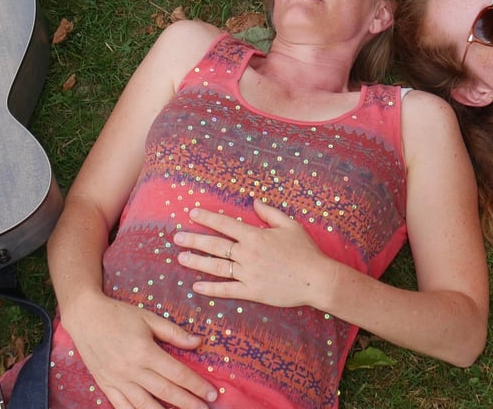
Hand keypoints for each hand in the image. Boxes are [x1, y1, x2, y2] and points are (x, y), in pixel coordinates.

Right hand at [61, 291, 217, 408]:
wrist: (86, 317)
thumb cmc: (120, 315)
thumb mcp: (149, 318)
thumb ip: (174, 333)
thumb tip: (198, 342)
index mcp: (145, 351)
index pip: (177, 373)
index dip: (196, 385)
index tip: (211, 393)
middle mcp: (132, 370)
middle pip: (165, 392)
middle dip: (188, 402)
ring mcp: (117, 381)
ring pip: (145, 406)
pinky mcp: (106, 386)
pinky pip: (123, 407)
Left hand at [175, 199, 332, 307]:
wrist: (316, 278)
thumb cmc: (305, 250)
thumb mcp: (290, 225)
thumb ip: (269, 213)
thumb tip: (254, 201)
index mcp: (255, 236)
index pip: (225, 224)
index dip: (207, 218)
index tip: (192, 214)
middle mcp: (247, 254)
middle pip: (215, 245)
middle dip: (194, 239)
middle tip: (176, 237)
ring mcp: (248, 274)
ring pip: (216, 267)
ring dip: (197, 262)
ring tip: (181, 258)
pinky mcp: (252, 291)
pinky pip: (226, 290)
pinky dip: (210, 288)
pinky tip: (196, 286)